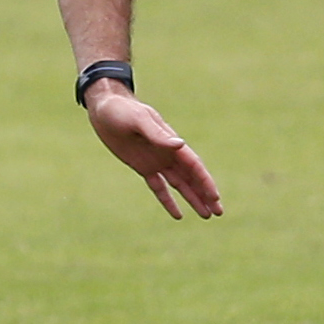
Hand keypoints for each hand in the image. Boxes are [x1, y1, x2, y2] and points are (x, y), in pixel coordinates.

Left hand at [84, 84, 221, 219]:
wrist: (104, 107)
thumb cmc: (122, 110)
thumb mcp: (139, 120)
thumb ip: (157, 134)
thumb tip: (180, 145)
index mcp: (170, 142)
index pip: (193, 166)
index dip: (205, 182)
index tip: (215, 198)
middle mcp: (167, 153)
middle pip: (191, 178)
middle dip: (205, 195)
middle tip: (218, 213)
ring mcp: (156, 161)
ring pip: (178, 184)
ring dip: (192, 198)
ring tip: (205, 215)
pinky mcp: (141, 166)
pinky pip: (158, 187)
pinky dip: (167, 201)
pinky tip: (178, 215)